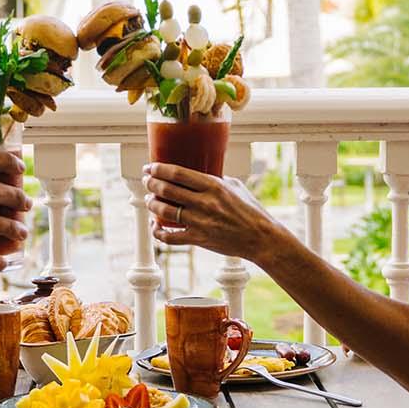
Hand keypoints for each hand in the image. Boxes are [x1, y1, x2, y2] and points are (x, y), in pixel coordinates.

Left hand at [143, 163, 280, 258]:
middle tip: (147, 181)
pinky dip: (158, 232)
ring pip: (164, 211)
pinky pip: (170, 237)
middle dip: (151, 183)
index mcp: (214, 186)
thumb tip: (198, 174)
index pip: (177, 173)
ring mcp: (200, 222)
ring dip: (152, 204)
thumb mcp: (235, 187)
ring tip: (149, 200)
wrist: (261, 238)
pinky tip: (155, 226)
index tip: (150, 167)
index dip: (158, 169)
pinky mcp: (199, 240)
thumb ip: (215, 180)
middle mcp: (205, 203)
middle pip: (167, 189)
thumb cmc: (251, 211)